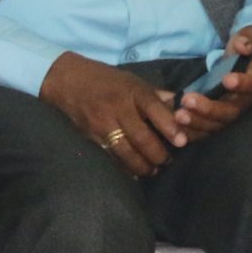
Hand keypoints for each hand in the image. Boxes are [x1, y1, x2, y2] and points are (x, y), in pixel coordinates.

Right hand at [41, 52, 189, 178]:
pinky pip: (112, 155)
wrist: (68, 81)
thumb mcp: (132, 80)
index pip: (154, 109)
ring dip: (142, 165)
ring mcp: (104, 123)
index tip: (182, 142)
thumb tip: (178, 105)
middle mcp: (119, 107)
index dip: (169, 127)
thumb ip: (155, 95)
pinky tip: (135, 172)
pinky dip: (125, 166)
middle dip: (157, 154)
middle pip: (142, 137)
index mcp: (133, 91)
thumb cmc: (106, 80)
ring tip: (152, 170)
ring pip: (126, 151)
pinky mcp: (92, 136)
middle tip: (167, 161)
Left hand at [176, 27, 251, 140]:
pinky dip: (190, 132)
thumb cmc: (248, 48)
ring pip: (214, 125)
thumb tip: (242, 46)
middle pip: (229, 113)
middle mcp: (243, 103)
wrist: (242, 62)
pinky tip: (175, 126)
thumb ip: (250, 38)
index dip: (241, 85)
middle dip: (208, 109)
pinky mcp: (214, 120)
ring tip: (179, 115)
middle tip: (188, 100)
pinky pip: (203, 131)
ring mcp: (228, 114)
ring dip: (196, 122)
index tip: (226, 79)